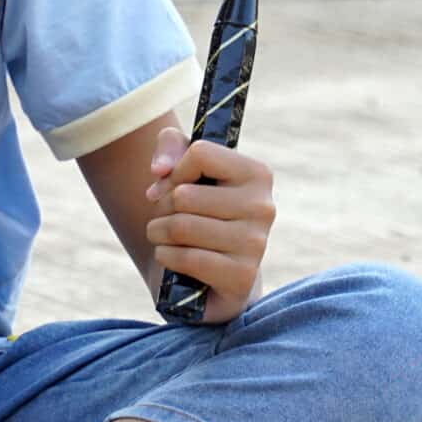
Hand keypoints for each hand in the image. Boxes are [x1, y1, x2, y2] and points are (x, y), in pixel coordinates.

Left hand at [143, 124, 274, 325]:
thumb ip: (170, 145)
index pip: (200, 153)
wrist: (210, 274)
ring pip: (181, 227)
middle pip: (184, 195)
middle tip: (168, 217)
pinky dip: (166, 257)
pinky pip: (187, 258)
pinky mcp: (242, 276)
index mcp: (257, 174)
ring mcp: (256, 243)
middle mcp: (263, 207)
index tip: (172, 186)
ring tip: (165, 236)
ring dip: (158, 233)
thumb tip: (160, 169)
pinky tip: (172, 257)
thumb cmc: (196, 212)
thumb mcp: (182, 169)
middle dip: (162, 208)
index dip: (174, 172)